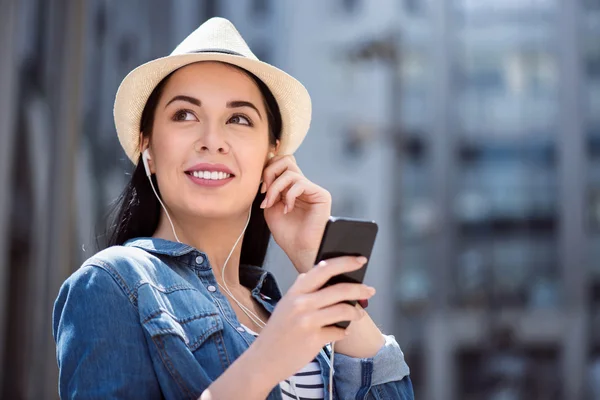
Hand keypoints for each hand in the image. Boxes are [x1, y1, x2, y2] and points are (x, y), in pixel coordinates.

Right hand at [248, 256, 375, 387]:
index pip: (323, 268)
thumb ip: (304, 290)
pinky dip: (344, 332)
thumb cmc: (278, 332)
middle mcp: (301, 303)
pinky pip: (339, 331)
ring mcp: (307, 321)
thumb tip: (327, 273)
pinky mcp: (314, 339)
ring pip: (344, 310)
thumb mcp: (286, 305)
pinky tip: (342, 332)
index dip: (344, 262)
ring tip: (359, 315)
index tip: (359, 260)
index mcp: (295, 291)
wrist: (264, 359)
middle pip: (339, 289)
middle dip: (360, 289)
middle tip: (370, 290)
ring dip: (356, 313)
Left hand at [260, 154, 330, 272]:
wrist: (300, 250)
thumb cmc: (287, 233)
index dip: (267, 171)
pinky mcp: (320, 194)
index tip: (262, 191)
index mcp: (290, 187)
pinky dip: (289, 196)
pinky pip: (300, 183)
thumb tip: (266, 172)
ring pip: (290, 172)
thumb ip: (269, 189)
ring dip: (275, 188)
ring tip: (273, 204)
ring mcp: (311, 189)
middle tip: (266, 191)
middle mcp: (301, 185)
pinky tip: (288, 209)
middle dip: (270, 173)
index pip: (279, 164)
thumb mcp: (270, 208)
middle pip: (286, 159)